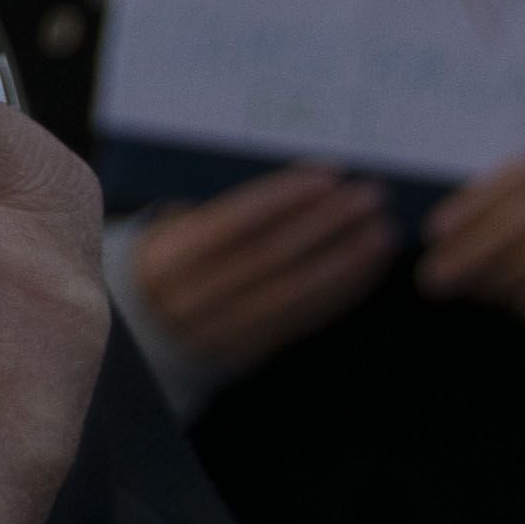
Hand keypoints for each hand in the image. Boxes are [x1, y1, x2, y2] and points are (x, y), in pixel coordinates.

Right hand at [130, 161, 401, 381]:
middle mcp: (192, 297)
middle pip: (270, 256)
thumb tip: (302, 181)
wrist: (144, 327)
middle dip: (325, 222)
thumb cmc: (171, 257)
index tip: (328, 174)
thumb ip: (222, 210)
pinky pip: (303, 319)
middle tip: (368, 195)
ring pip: (293, 292)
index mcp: (167, 256)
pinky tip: (367, 267)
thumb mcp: (172, 227)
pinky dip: (340, 291)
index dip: (283, 197)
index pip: (233, 221)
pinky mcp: (252, 349)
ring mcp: (223, 329)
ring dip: (344, 260)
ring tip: (380, 231)